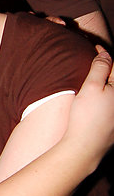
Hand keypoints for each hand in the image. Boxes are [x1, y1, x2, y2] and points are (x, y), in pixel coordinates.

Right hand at [65, 48, 113, 167]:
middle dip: (107, 69)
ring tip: (95, 78)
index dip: (105, 55)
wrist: (84, 148)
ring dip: (107, 83)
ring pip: (112, 93)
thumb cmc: (87, 118)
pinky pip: (110, 105)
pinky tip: (96, 99)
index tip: (96, 47)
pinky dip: (106, 97)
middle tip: (96, 60)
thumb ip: (99, 68)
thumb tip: (105, 54)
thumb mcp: (91, 87)